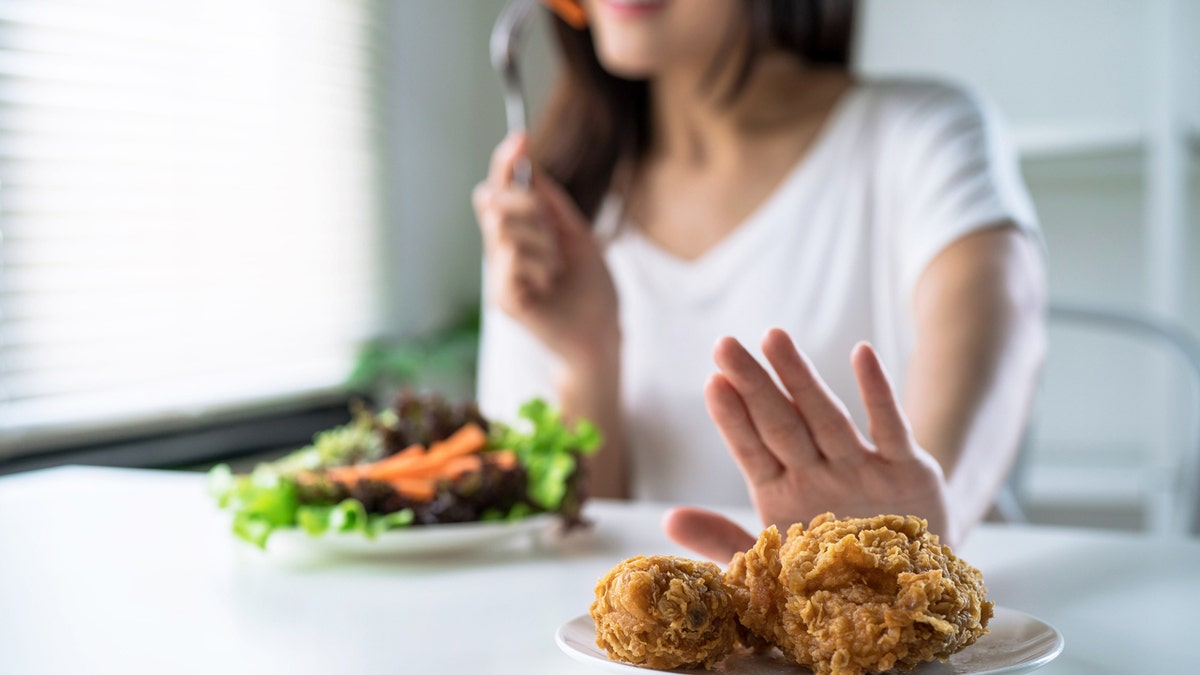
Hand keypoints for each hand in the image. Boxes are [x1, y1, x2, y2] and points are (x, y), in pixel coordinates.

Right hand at [472, 133, 618, 369]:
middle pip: (493, 201)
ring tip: (556, 270)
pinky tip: (549, 286)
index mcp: (521, 234)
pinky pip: (511, 258)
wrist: (602, 333)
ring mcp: (499, 275)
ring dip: (542, 243)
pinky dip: (539, 266)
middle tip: (554, 235)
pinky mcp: (502, 297)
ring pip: (505, 229)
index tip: (519, 138)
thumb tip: (530, 167)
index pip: (500, 190)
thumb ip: (552, 205)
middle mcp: (502, 251)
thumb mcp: (577, 236)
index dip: (506, 162)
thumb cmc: (592, 290)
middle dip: (527, 206)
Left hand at [665, 328, 950, 562]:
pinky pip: (890, 428)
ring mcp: (859, 467)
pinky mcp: (906, 471)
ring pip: (825, 416)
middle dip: (753, 385)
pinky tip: (862, 353)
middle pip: (780, 422)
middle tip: (724, 344)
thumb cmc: (834, 574)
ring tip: (774, 338)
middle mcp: (817, 473)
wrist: (910, 587)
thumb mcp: (776, 569)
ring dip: (801, 378)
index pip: (751, 450)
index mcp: (782, 495)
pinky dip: (878, 393)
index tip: (712, 383)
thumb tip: (668, 519)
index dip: (732, 420)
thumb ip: (723, 543)